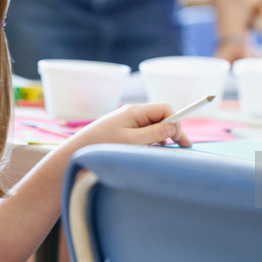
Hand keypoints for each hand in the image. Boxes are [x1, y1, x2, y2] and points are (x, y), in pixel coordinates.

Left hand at [72, 103, 192, 148]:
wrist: (77, 152)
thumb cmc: (102, 146)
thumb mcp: (132, 141)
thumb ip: (154, 134)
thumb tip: (173, 127)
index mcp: (135, 111)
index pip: (165, 108)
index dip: (177, 121)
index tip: (180, 140)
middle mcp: (132, 114)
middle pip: (161, 116)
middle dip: (174, 129)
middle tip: (184, 147)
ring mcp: (127, 122)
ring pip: (154, 124)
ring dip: (164, 135)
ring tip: (169, 150)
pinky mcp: (122, 131)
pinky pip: (144, 131)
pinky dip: (153, 139)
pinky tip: (153, 150)